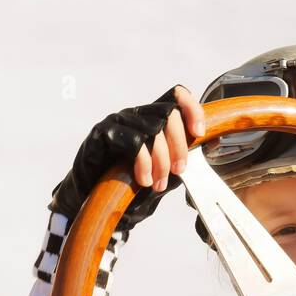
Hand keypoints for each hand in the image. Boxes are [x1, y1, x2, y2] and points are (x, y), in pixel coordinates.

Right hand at [49, 84, 205, 230]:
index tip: (199, 133)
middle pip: (168, 113)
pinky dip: (143, 163)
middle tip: (179, 171)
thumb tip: (209, 145)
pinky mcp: (102, 134)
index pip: (175, 96)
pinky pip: (133, 142)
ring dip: (161, 160)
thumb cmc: (122, 185)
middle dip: (179, 145)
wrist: (87, 199)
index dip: (192, 108)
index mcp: (149, 119)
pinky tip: (143, 180)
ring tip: (157, 184)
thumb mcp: (158, 173)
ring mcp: (117, 121)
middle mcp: (134, 115)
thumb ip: (178, 160)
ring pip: (153, 129)